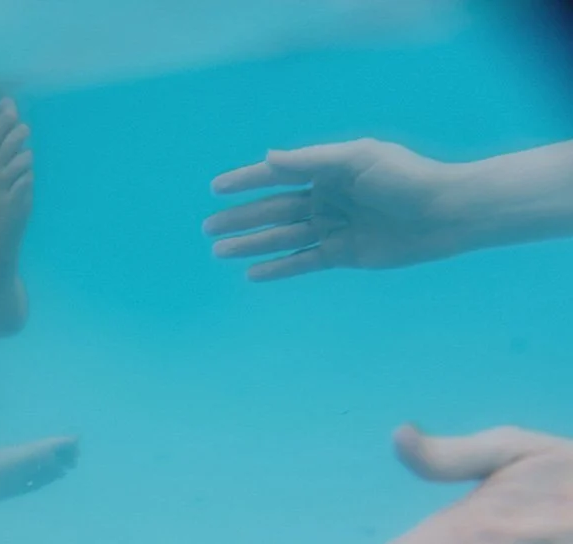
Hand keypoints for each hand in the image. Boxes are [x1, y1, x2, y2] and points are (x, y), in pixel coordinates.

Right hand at [203, 139, 464, 280]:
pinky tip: (252, 273)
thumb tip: (268, 158)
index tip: (215, 188)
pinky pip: (303, 261)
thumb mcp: (357, 159)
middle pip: (273, 209)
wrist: (446, 213)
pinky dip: (278, 268)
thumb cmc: (405, 177)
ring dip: (251, 244)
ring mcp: (333, 227)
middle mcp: (326, 198)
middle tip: (207, 228)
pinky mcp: (344, 255)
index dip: (246, 181)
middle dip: (240, 218)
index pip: (278, 175)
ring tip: (219, 251)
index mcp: (327, 170)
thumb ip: (311, 161)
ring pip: (282, 237)